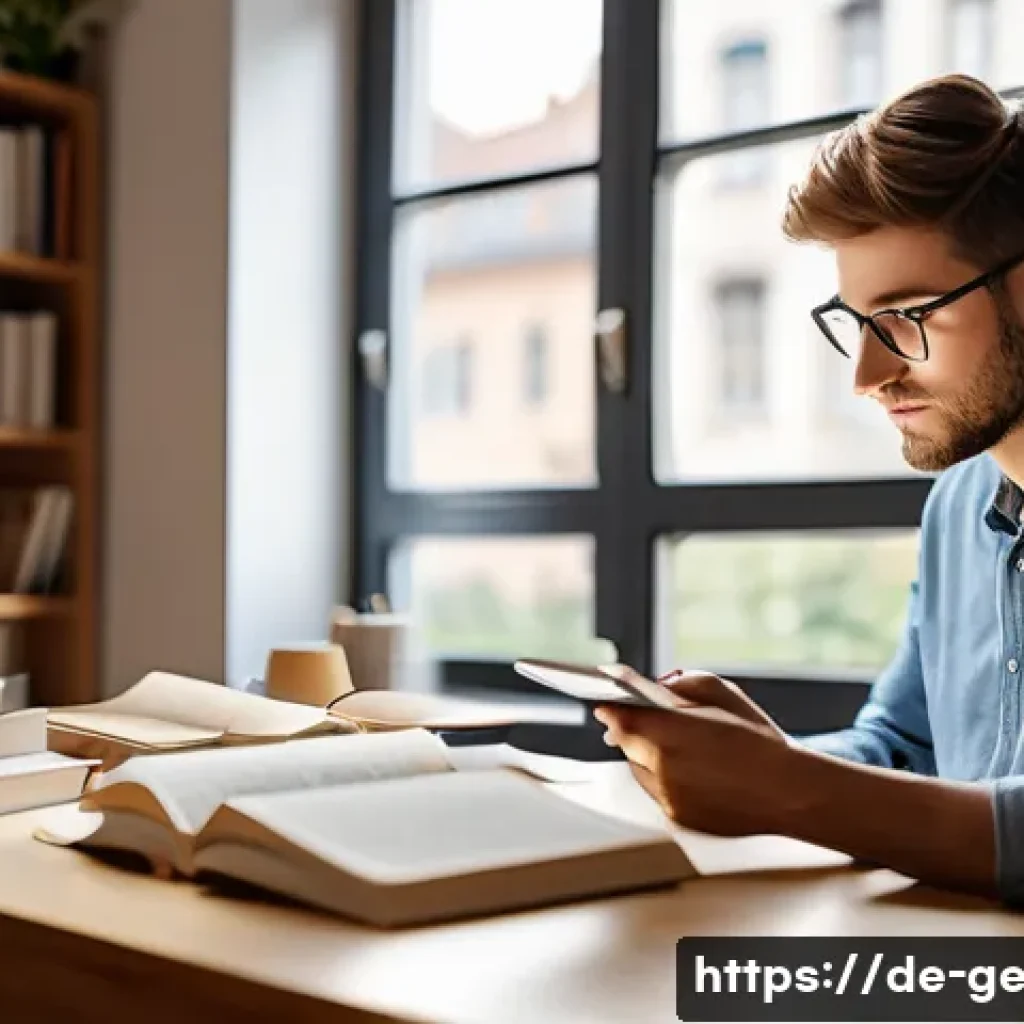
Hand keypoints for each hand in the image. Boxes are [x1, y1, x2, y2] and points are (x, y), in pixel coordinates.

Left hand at [594, 668, 798, 836]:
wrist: (789, 792)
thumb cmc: (760, 741)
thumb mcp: (723, 693)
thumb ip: (683, 683)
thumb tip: (656, 686)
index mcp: (671, 731)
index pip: (620, 716)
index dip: (610, 707)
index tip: (604, 701)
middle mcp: (663, 766)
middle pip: (625, 742)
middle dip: (627, 729)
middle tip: (631, 718)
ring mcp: (668, 795)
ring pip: (638, 768)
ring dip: (643, 754)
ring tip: (665, 744)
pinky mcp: (676, 817)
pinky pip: (656, 791)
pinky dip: (662, 779)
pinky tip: (685, 769)